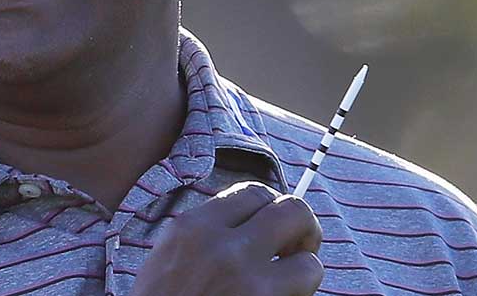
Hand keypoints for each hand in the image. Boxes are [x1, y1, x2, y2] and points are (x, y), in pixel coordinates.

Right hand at [129, 181, 323, 295]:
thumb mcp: (167, 257)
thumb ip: (205, 233)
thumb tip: (247, 223)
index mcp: (192, 228)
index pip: (253, 193)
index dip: (272, 208)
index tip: (272, 225)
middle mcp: (221, 247)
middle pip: (292, 211)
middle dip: (303, 228)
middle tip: (296, 249)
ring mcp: (246, 280)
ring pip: (309, 261)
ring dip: (303, 273)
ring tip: (289, 284)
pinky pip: (304, 290)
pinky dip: (300, 295)